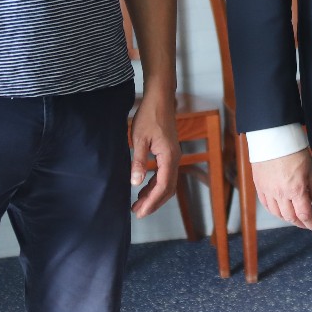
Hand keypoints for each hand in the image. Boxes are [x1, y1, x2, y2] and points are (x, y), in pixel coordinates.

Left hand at [129, 86, 179, 217]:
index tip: (139, 212)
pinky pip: (165, 174)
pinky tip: (144, 188)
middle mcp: (175, 159)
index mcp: (169, 157)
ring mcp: (174, 156)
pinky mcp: (169, 153)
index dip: (151, 202)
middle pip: (167, 188)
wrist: (160, 99)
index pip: (162, 186)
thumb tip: (135, 183)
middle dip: (153, 203)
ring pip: (167, 183)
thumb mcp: (139, 139)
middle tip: (137, 212)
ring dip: (154, 195)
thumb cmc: (149, 116)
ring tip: (138, 203)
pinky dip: (155, 185)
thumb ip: (138, 162)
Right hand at [253, 149, 311, 231]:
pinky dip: (274, 211)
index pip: (304, 215)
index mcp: (296, 189)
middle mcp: (281, 193)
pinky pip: (266, 205)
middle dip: (300, 223)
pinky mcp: (259, 186)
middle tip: (306, 223)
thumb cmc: (293, 149)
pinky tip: (279, 211)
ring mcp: (268, 191)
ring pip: (277, 214)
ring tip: (294, 218)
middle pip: (290, 217)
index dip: (311, 224)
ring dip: (287, 218)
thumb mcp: (310, 168)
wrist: (272, 137)